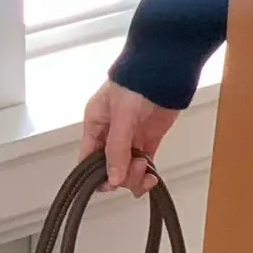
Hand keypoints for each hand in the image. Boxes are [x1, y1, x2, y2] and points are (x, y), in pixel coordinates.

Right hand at [79, 80, 180, 196]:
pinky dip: (147, 174)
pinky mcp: (148, 140)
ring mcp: (130, 138)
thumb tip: (113, 178)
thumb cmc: (136, 82)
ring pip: (127, 170)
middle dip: (123, 175)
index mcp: (95, 125)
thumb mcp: (122, 116)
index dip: (98, 175)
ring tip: (147, 169)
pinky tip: (152, 176)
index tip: (113, 181)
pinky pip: (144, 165)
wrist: (164, 71)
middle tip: (137, 167)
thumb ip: (117, 148)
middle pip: (109, 168)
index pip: (87, 159)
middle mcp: (109, 134)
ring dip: (136, 176)